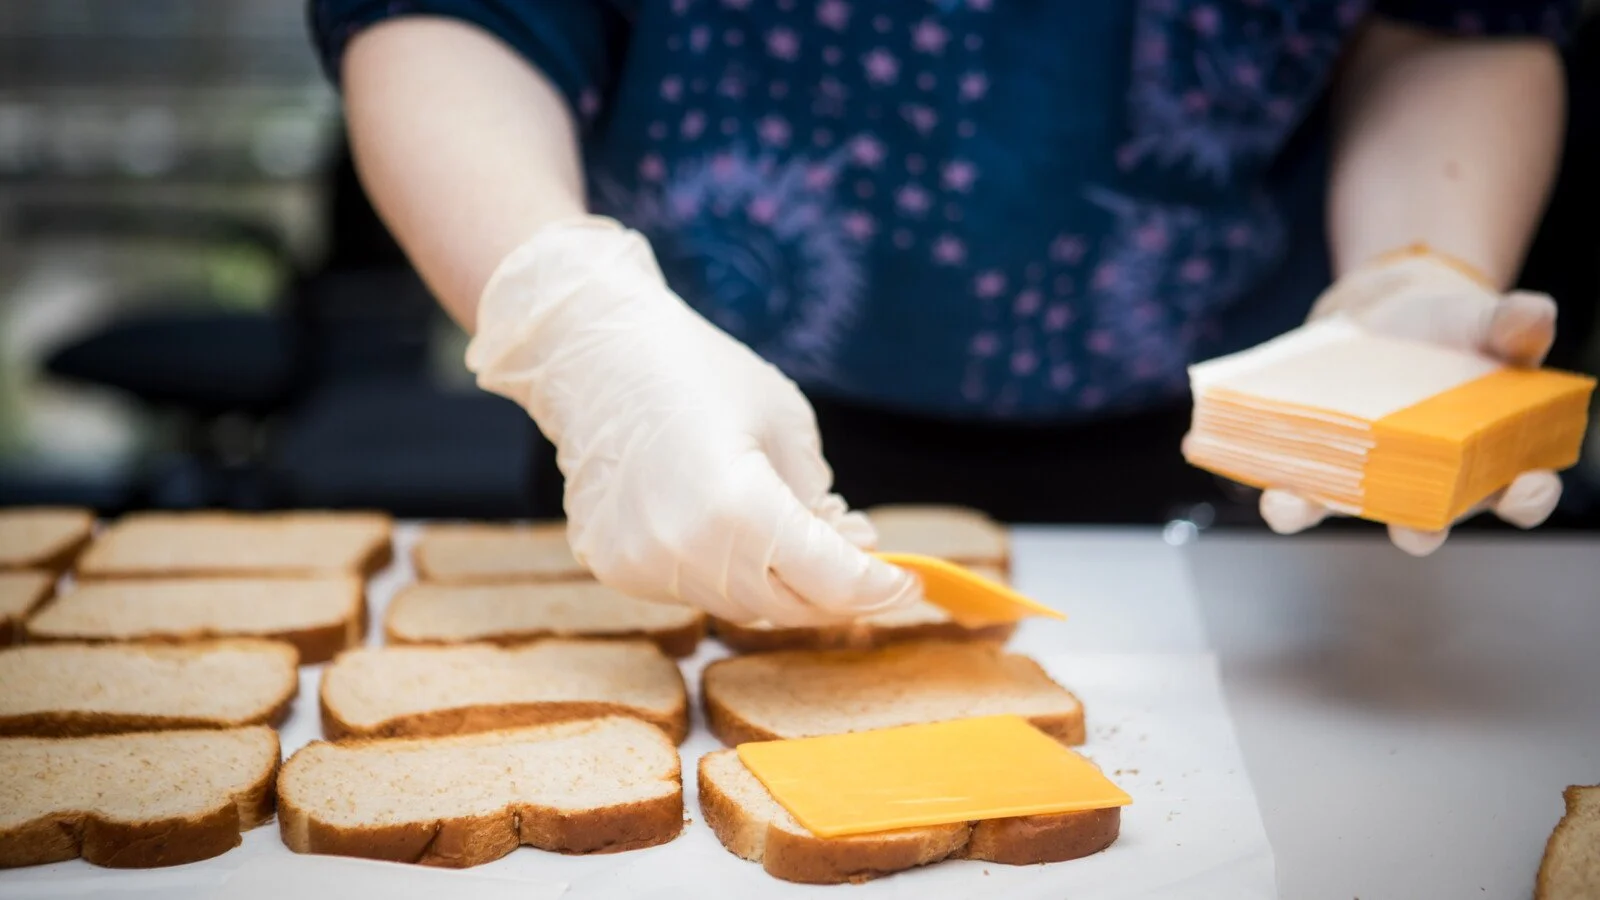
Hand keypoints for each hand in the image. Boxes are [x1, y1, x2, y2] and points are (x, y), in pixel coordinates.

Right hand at [465, 216, 916, 623]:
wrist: (593, 354)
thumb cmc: (699, 372)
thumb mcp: (786, 423)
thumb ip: (819, 501)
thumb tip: (853, 553)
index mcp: (738, 507)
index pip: (830, 580)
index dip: (878, 587)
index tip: (907, 581)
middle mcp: (686, 550)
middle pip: (788, 605)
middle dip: (835, 590)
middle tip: (865, 562)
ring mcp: (643, 565)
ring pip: (740, 605)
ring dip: (780, 582)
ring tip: (795, 534)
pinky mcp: (614, 568)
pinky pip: (692, 588)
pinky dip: (726, 571)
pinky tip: (729, 529)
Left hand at [1259, 247, 1562, 555]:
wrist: (1385, 315)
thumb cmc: (1448, 330)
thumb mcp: (1480, 319)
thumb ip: (1509, 324)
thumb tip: (1535, 314)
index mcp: (1482, 460)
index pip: (1517, 493)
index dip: (1524, 498)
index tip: (1523, 489)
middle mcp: (1418, 484)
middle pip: (1422, 521)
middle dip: (1416, 528)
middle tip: (1410, 527)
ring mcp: (1357, 478)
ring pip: (1333, 507)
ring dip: (1304, 509)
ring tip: (1286, 502)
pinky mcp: (1308, 460)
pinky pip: (1276, 473)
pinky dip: (1243, 466)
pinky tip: (1201, 447)